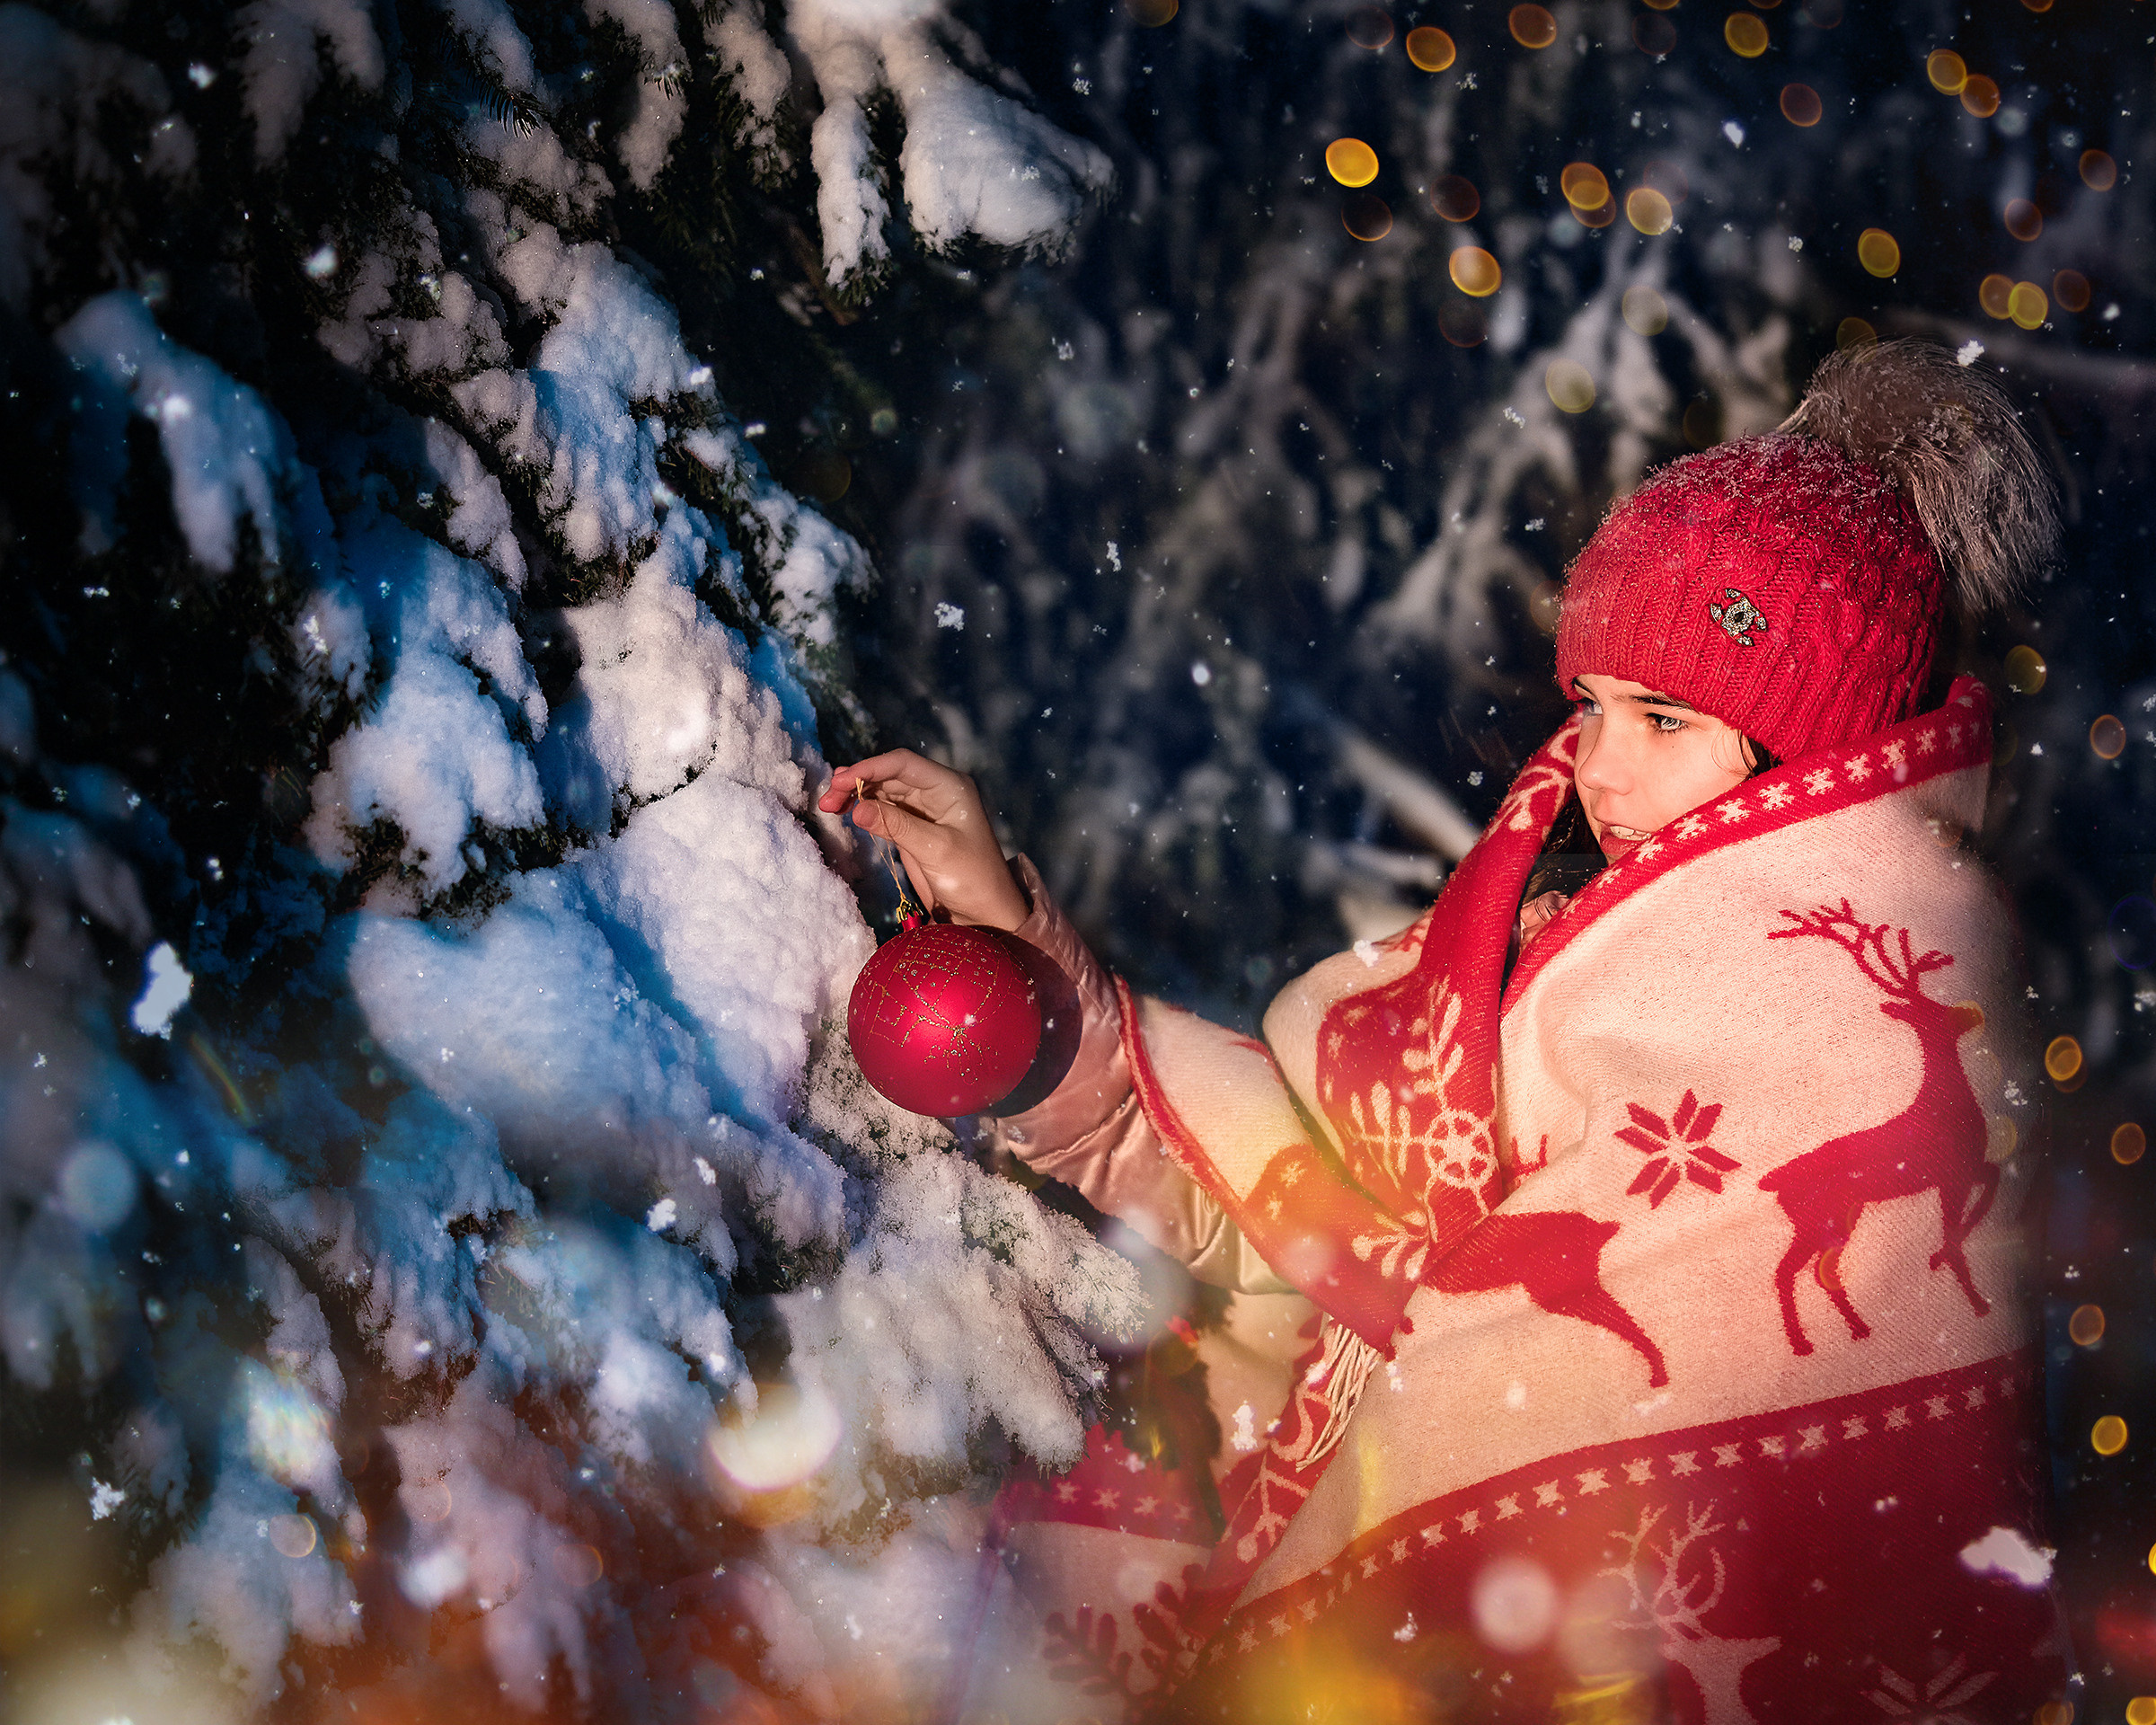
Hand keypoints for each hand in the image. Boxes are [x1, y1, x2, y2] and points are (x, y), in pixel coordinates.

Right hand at [818, 750, 1029, 930]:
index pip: (903, 764)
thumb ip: (895, 825)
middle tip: (827, 798)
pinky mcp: (913, 828)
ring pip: (883, 792)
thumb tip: (856, 808)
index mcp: (949, 786)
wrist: (985, 913)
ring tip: (828, 806)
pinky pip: (884, 811)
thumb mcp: (935, 849)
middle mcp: (936, 791)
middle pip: (889, 776)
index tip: (839, 780)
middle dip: (857, 783)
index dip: (869, 768)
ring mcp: (923, 809)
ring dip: (856, 796)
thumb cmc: (971, 877)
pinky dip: (864, 811)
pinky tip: (845, 813)